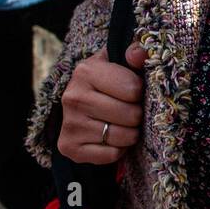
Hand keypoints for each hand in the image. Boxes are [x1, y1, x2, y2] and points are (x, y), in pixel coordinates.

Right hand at [57, 45, 145, 164]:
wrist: (79, 103)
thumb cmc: (107, 80)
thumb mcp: (118, 61)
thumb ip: (134, 53)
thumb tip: (140, 53)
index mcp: (85, 71)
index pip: (133, 89)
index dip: (140, 92)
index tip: (133, 91)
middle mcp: (72, 97)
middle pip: (130, 115)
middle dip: (137, 115)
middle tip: (131, 110)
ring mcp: (69, 124)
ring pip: (122, 137)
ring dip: (130, 134)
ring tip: (123, 124)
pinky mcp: (69, 147)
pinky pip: (111, 155)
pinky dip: (118, 149)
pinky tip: (110, 137)